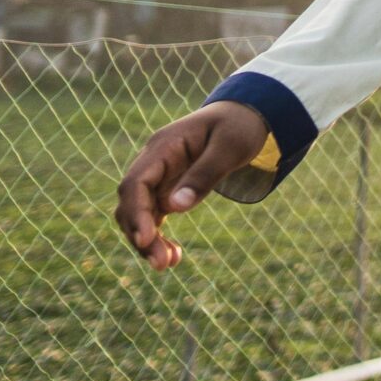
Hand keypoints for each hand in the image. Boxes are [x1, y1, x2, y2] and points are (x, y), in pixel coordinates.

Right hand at [112, 102, 269, 269]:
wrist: (247, 115)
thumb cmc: (240, 126)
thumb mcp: (231, 146)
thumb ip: (205, 174)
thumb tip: (175, 208)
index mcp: (164, 146)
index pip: (136, 182)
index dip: (136, 212)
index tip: (145, 239)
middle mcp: (154, 162)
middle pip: (133, 202)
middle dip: (141, 234)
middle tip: (161, 264)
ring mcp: (159, 176)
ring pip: (140, 213)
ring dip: (147, 240)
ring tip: (167, 264)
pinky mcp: (167, 188)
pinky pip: (154, 216)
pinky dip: (158, 236)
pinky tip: (173, 256)